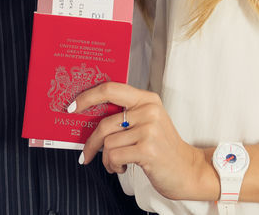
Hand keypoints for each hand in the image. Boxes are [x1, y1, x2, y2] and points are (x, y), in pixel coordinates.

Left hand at [74, 82, 215, 201]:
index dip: (88, 97)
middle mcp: (149, 110)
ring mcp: (149, 129)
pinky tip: (123, 167)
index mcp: (147, 99)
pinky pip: (113, 156)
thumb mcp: (147, 123)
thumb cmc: (162, 148)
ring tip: (117, 163)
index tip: (72, 107)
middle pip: (104, 123)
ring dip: (107, 159)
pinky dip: (113, 166)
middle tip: (86, 154)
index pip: (110, 89)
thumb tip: (89, 116)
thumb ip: (125, 115)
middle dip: (90, 143)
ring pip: (108, 143)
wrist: (187, 170)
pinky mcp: (147, 149)